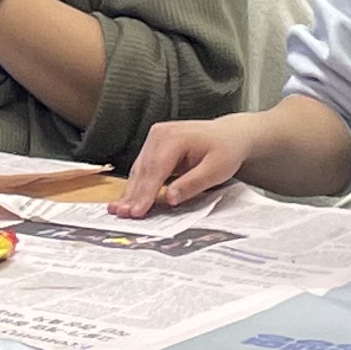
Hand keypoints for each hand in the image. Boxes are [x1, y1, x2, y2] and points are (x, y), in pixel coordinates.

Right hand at [115, 116, 251, 215]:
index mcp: (173, 137)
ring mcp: (154, 139)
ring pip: (139, 170)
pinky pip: (142, 168)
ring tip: (120, 210)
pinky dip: (137, 185)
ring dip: (130, 192)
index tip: (137, 211)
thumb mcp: (216, 170)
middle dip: (133, 195)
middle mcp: (159, 134)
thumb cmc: (225, 150)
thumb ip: (192, 184)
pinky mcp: (153, 146)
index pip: (155, 169)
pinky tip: (129, 199)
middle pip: (143, 170)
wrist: (229, 135)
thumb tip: (170, 198)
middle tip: (123, 215)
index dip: (145, 193)